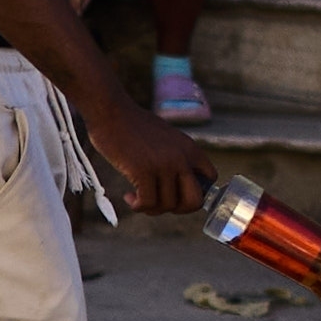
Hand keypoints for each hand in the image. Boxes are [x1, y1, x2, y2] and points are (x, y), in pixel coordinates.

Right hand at [83, 91, 209, 224]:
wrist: (110, 111)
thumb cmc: (131, 124)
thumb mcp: (166, 137)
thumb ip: (176, 156)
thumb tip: (176, 181)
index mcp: (190, 148)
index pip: (210, 179)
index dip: (194, 191)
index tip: (175, 192)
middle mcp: (181, 158)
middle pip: (195, 201)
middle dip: (178, 209)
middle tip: (160, 204)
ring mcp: (163, 165)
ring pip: (168, 205)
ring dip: (152, 208)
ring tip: (137, 198)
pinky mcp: (143, 171)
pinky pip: (148, 203)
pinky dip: (138, 206)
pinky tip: (129, 197)